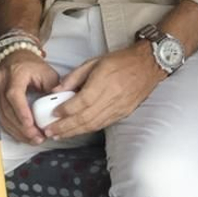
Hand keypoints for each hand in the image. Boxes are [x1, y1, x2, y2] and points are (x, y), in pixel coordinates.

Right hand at [0, 48, 61, 146]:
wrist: (15, 57)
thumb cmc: (31, 65)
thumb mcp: (47, 73)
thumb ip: (53, 89)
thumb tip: (60, 107)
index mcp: (15, 74)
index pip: (14, 94)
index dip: (21, 111)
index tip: (30, 124)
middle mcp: (1, 83)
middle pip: (7, 109)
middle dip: (22, 127)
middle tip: (37, 138)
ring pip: (1, 117)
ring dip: (17, 131)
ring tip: (32, 140)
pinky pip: (0, 118)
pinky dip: (11, 129)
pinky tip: (22, 136)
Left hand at [37, 42, 162, 140]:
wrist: (147, 66)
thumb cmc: (121, 61)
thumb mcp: (94, 61)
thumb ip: (75, 76)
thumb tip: (57, 90)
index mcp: (103, 82)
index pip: (82, 101)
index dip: (66, 109)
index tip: (53, 113)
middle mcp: (111, 98)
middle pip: (85, 117)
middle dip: (65, 127)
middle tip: (50, 131)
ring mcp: (118, 108)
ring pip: (93, 124)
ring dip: (74, 132)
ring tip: (59, 135)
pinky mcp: (122, 113)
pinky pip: (102, 125)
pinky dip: (87, 130)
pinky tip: (76, 132)